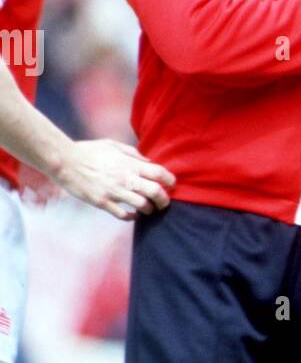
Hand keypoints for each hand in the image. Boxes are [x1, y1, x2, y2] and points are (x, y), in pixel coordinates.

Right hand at [54, 140, 175, 220]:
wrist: (65, 162)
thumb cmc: (89, 151)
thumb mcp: (113, 145)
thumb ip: (133, 153)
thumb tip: (149, 161)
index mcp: (129, 164)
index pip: (159, 173)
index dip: (170, 180)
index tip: (171, 185)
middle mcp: (125, 178)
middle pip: (156, 192)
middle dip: (164, 200)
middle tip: (164, 202)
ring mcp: (114, 192)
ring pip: (142, 206)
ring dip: (149, 209)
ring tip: (148, 209)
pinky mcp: (103, 202)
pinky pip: (123, 215)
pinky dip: (132, 217)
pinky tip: (133, 215)